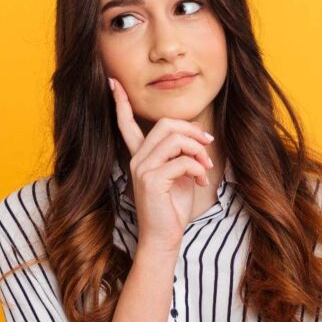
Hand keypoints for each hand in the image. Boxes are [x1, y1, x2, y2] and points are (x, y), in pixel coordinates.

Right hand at [110, 77, 214, 252]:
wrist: (163, 239)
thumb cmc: (172, 209)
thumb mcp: (178, 176)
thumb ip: (180, 155)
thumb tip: (197, 140)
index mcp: (140, 157)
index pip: (125, 124)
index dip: (120, 103)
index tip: (114, 83)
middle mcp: (137, 159)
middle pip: (165, 125)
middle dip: (192, 132)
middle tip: (208, 147)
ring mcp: (142, 169)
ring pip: (175, 139)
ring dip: (198, 151)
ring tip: (206, 167)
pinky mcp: (152, 180)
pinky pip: (182, 161)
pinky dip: (198, 169)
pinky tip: (200, 182)